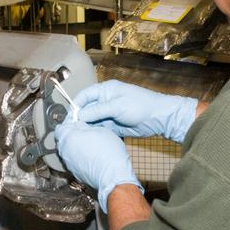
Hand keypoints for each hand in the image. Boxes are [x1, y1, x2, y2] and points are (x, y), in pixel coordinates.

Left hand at [53, 119, 141, 208]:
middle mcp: (64, 151)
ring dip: (76, 145)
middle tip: (86, 130)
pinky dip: (79, 156)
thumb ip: (85, 125)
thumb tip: (80, 124)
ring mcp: (68, 163)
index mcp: (68, 137)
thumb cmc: (109, 153)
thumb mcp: (100, 130)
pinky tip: (91, 155)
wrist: (113, 176)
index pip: (61, 125)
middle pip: (63, 138)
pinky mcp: (74, 172)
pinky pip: (73, 160)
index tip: (78, 120)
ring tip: (90, 143)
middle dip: (72, 133)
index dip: (70, 121)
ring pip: (68, 150)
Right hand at [73, 80, 198, 142]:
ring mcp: (109, 113)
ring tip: (79, 136)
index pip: (84, 96)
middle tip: (72, 130)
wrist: (159, 118)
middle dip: (79, 119)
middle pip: (86, 109)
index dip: (75, 106)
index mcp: (105, 90)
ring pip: (92, 120)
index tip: (69, 119)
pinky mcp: (114, 124)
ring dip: (87, 127)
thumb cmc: (140, 106)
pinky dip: (95, 132)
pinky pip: (101, 128)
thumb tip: (79, 116)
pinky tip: (90, 139)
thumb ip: (97, 111)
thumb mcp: (117, 106)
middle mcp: (105, 100)